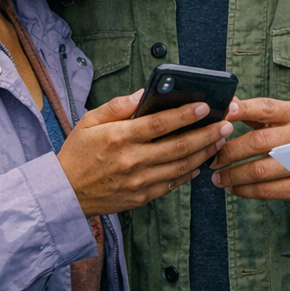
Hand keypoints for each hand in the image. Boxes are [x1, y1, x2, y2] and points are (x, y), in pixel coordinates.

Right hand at [58, 90, 232, 216]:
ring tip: (219, 140)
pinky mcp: (141, 197)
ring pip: (180, 166)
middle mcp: (131, 160)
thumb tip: (144, 93)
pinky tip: (200, 163)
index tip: (204, 106)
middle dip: (206, 134)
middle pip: (178, 146)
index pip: (159, 123)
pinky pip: (171, 184)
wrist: (65, 194)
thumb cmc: (77, 153)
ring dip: (204, 153)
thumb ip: (118, 106)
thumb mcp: (89, 121)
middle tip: (225, 123)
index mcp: (118, 138)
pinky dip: (189, 173)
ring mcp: (138, 181)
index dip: (185, 114)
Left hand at [209, 97, 289, 206]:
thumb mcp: (283, 120)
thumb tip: (225, 103)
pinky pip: (265, 190)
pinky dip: (244, 190)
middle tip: (212, 159)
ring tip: (218, 177)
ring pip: (259, 169)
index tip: (222, 113)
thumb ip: (255, 112)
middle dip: (229, 152)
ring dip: (233, 175)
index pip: (266, 107)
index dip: (242, 109)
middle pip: (258, 142)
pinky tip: (234, 188)